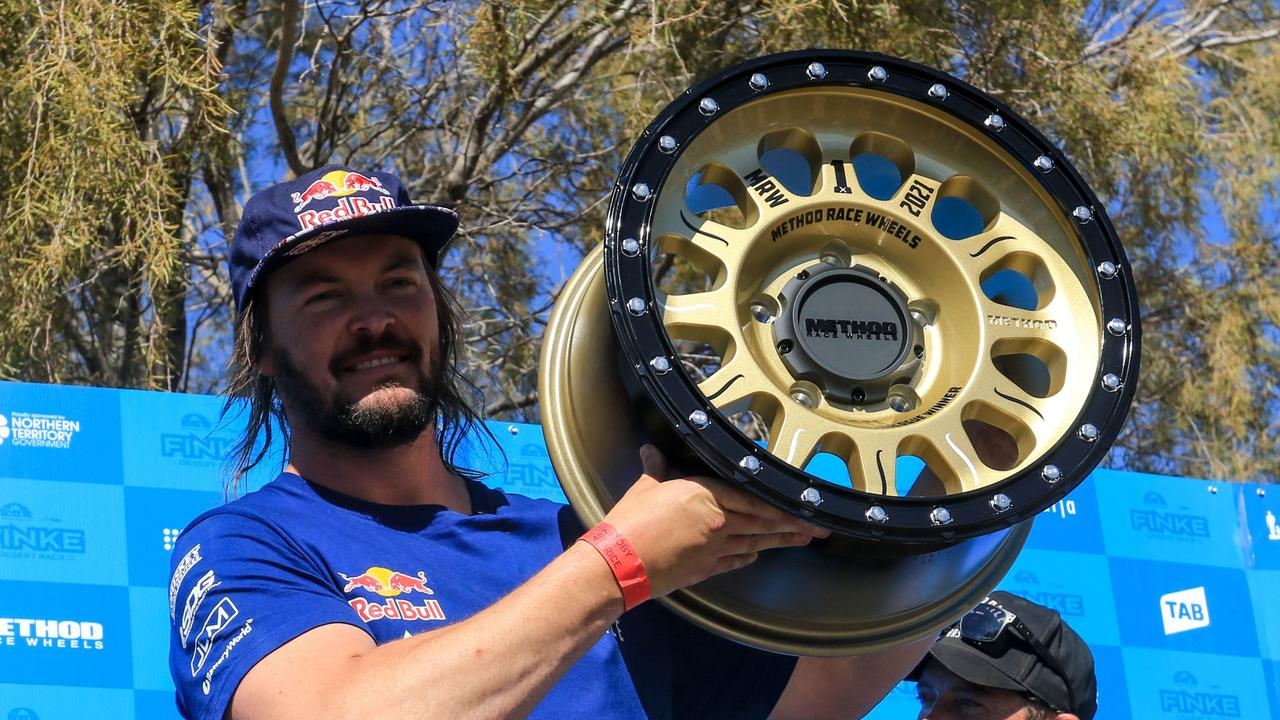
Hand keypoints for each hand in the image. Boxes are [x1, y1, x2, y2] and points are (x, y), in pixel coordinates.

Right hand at [600, 444, 829, 598]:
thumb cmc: (630, 523)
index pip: (753, 497)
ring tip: (804, 541)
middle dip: (794, 525)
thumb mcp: (645, 488)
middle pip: (763, 522)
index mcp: (706, 495)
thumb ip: (656, 468)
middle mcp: (718, 521)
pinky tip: (759, 555)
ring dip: (782, 542)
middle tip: (819, 528)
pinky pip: (736, 560)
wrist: (619, 564)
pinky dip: (749, 556)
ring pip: (756, 542)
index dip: (780, 502)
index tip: (800, 504)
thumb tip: (652, 451)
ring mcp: (714, 548)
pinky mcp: (706, 569)